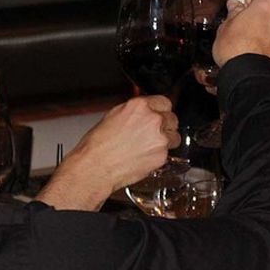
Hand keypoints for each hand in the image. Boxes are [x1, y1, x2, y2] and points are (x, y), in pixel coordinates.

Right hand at [36, 96, 179, 210]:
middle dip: (164, 125)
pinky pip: (168, 153)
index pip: (165, 102)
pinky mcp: (162, 156)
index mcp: (140, 106)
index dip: (160, 110)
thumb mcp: (114, 115)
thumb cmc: (98, 145)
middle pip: (172, 118)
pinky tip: (144, 156)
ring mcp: (160, 138)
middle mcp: (153, 120)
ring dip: (166, 140)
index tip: (159, 115)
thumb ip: (135, 111)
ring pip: (174, 136)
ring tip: (148, 146)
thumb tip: (144, 110)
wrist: (95, 167)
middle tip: (151, 133)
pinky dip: (159, 155)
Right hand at [213, 0, 269, 71]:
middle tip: (245, 29)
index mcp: (265, 6)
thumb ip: (233, 12)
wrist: (249, 76)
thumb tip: (234, 5)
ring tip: (254, 47)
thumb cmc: (235, 50)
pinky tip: (262, 57)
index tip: (243, 8)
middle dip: (261, 18)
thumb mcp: (225, 27)